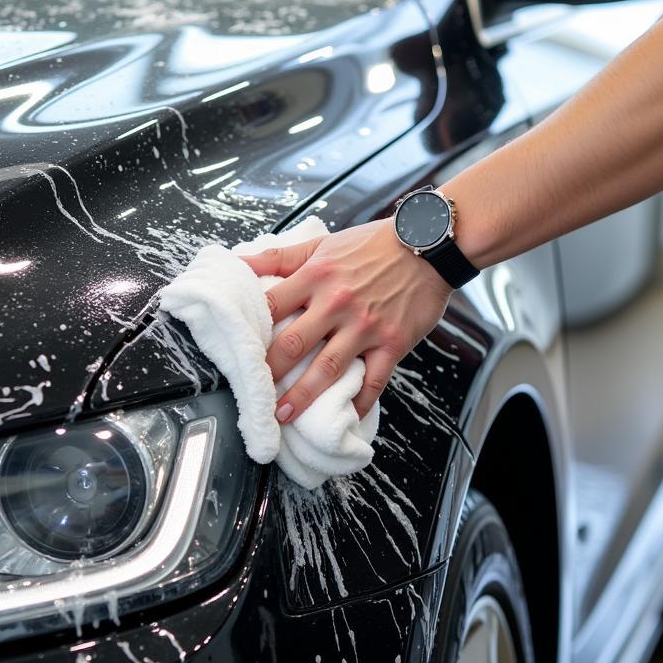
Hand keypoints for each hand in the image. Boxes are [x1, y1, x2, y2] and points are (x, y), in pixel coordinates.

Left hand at [239, 219, 451, 423]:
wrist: (428, 245)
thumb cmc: (372, 245)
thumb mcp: (321, 244)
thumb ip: (279, 257)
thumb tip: (237, 263)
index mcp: (315, 276)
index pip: (270, 306)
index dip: (248, 332)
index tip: (234, 354)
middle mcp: (337, 302)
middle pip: (293, 343)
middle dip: (268, 372)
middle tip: (250, 397)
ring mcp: (365, 326)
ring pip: (327, 368)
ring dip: (302, 396)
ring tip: (282, 416)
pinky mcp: (392, 343)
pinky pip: (373, 382)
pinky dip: (358, 403)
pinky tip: (344, 418)